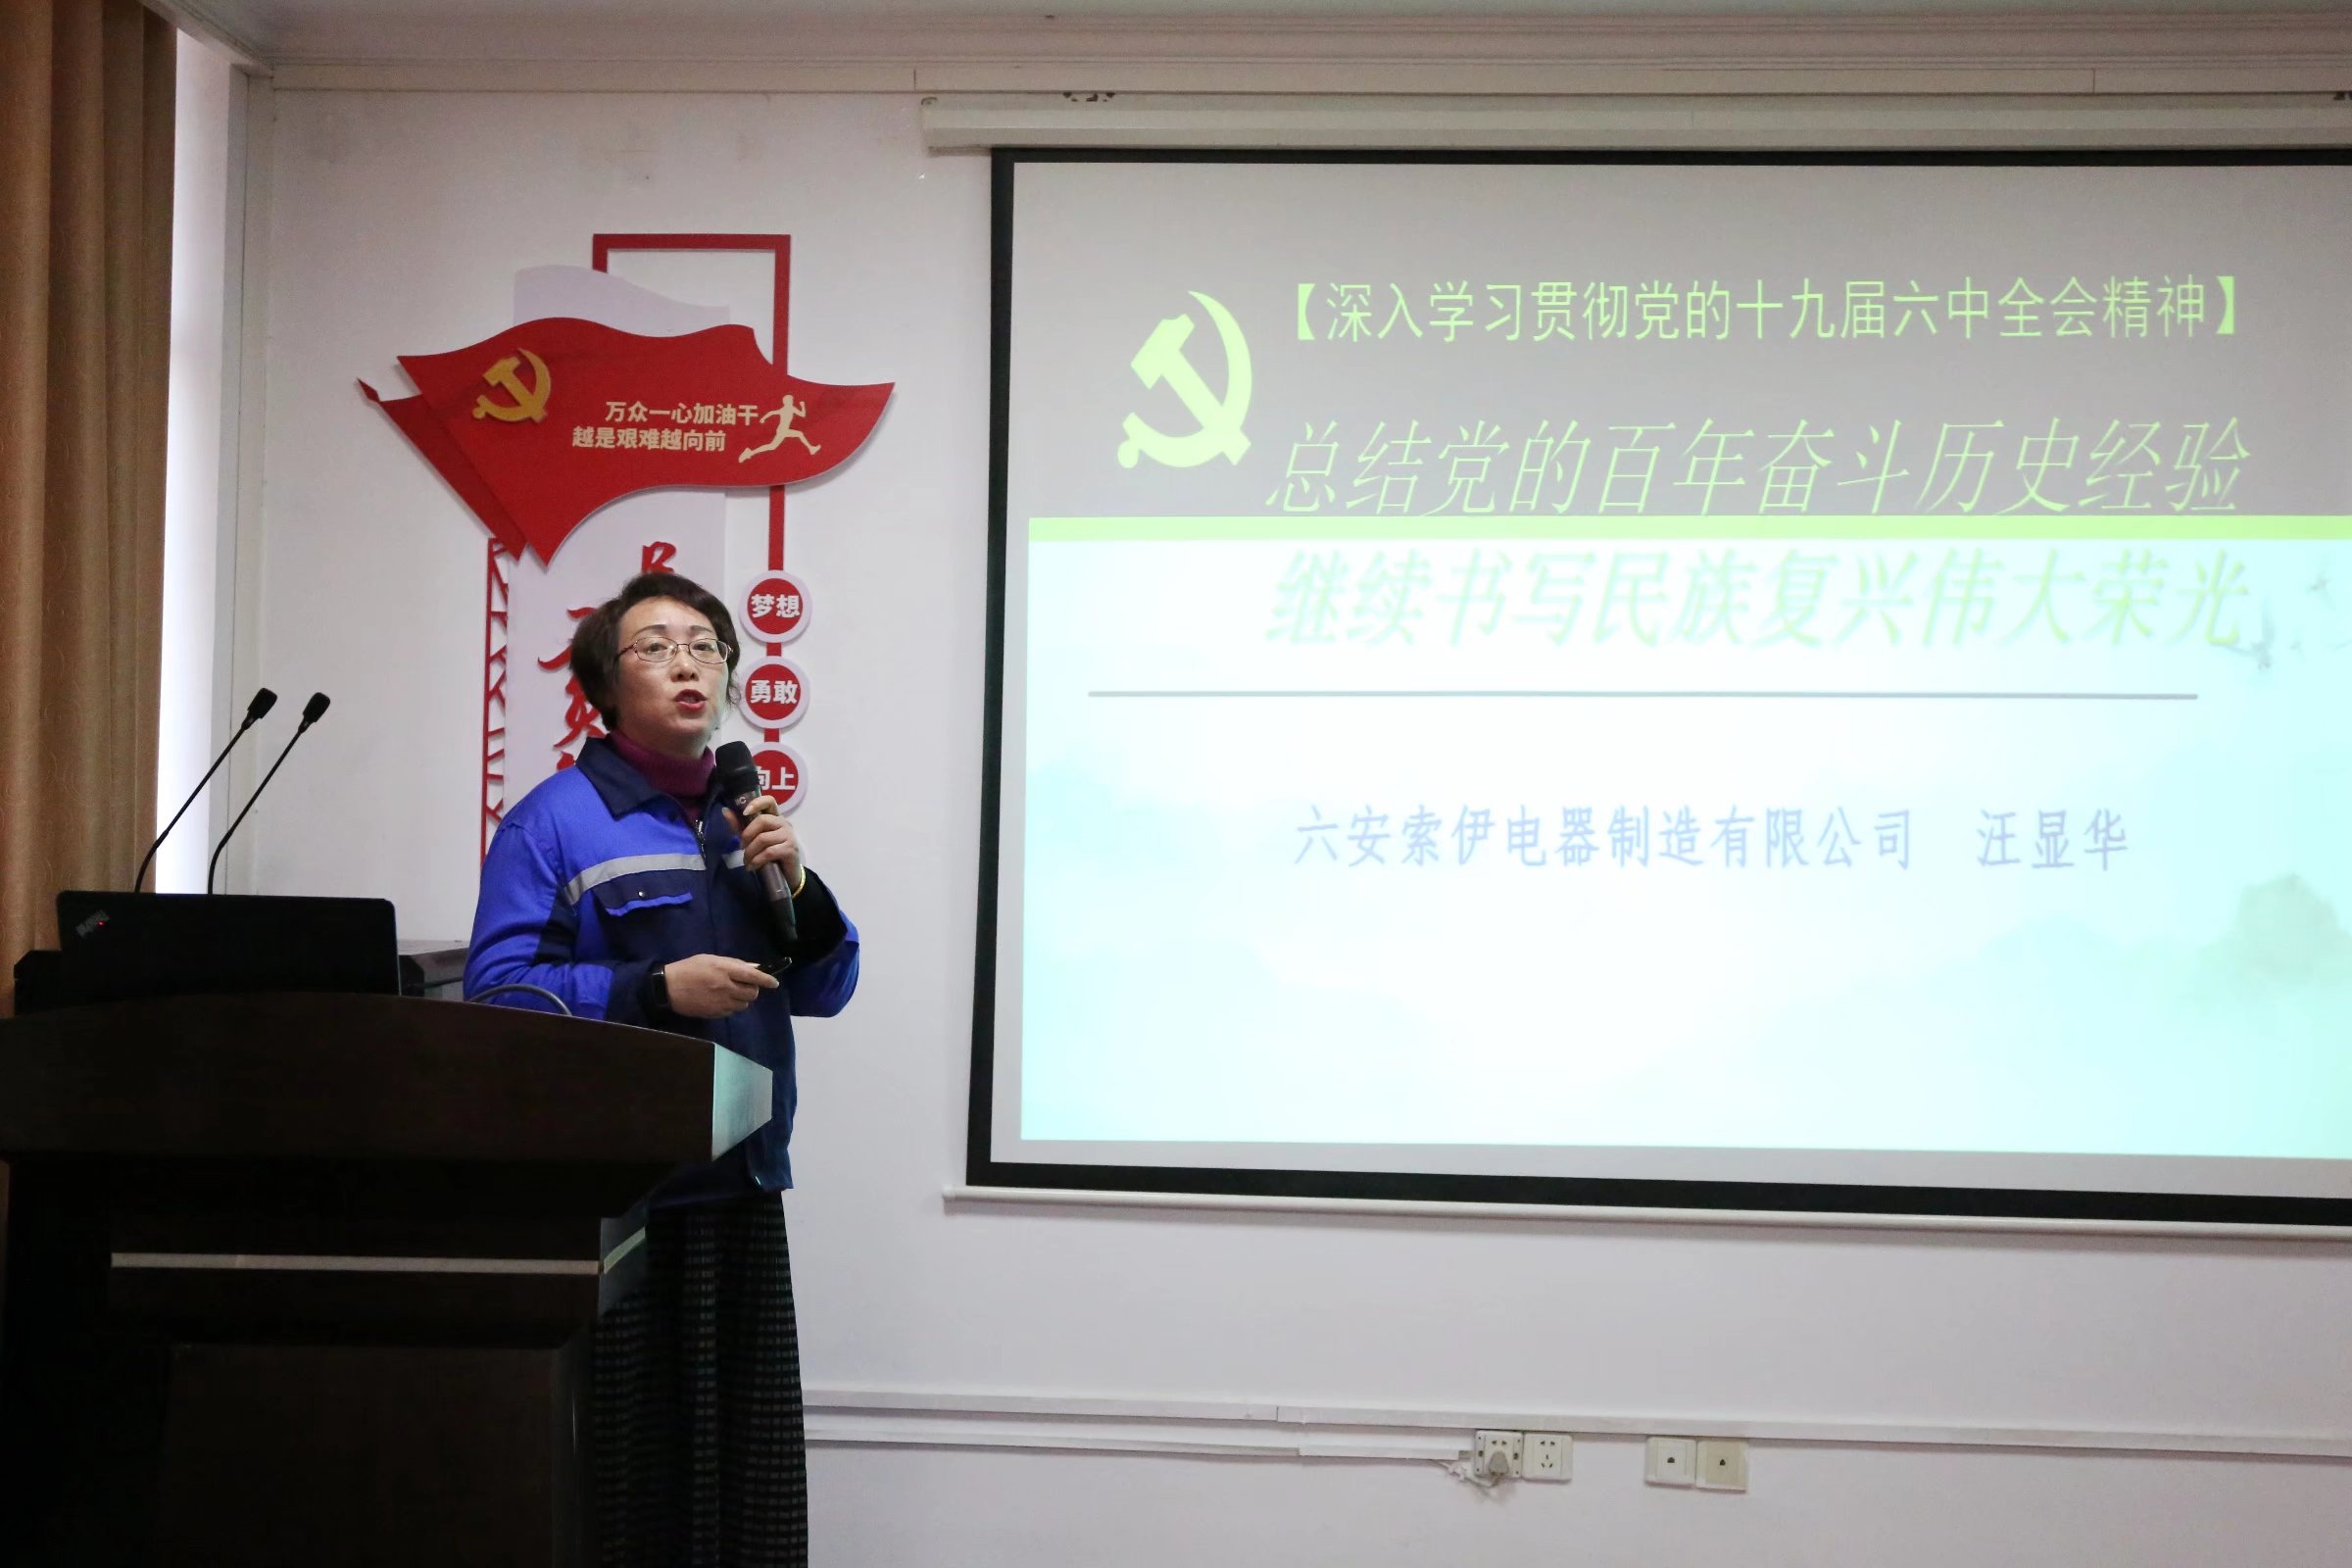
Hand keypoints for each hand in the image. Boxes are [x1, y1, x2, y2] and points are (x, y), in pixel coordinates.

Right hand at [662, 953, 778, 1018]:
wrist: (667, 988)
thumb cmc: (688, 969)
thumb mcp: (710, 959)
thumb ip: (733, 963)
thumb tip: (753, 967)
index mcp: (725, 970)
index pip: (753, 976)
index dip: (766, 979)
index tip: (774, 983)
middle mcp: (726, 987)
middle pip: (752, 993)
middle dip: (753, 989)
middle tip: (745, 985)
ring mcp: (721, 1002)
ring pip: (743, 1004)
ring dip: (742, 998)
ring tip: (730, 992)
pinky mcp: (715, 1014)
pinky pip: (731, 1012)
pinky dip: (731, 1006)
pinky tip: (721, 1000)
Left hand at [726, 794, 803, 892]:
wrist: (786, 875)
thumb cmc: (769, 854)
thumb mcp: (752, 838)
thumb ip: (740, 825)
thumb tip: (725, 810)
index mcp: (775, 818)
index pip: (769, 801)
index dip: (757, 803)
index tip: (744, 813)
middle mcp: (784, 823)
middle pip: (763, 820)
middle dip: (747, 835)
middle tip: (742, 847)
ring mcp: (789, 836)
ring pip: (763, 838)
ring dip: (750, 852)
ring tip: (747, 861)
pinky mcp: (790, 849)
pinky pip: (769, 852)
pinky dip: (757, 860)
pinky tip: (752, 866)